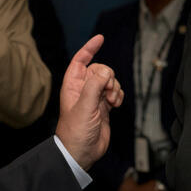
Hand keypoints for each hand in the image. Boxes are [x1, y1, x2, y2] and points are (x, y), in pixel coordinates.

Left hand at [55, 36, 122, 168]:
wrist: (82, 153)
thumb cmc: (75, 131)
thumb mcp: (84, 106)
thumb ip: (94, 86)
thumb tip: (105, 72)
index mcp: (72, 85)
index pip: (80, 60)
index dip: (89, 48)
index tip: (100, 38)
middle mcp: (83, 89)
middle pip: (100, 69)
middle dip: (108, 77)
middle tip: (107, 92)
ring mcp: (94, 97)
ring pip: (109, 81)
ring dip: (115, 87)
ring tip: (112, 101)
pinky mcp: (104, 106)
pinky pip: (115, 92)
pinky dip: (118, 95)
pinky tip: (116, 104)